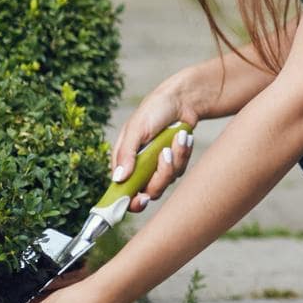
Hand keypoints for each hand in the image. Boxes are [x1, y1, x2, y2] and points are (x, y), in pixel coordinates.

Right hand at [111, 78, 200, 213]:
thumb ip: (127, 153)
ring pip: (168, 181)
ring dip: (175, 158)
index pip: (123, 192)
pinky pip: (181, 169)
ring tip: (178, 136)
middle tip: (166, 153)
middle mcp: (139, 169)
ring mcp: (157, 167)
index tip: (141, 199)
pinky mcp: (174, 164)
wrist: (182, 100)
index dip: (130, 201)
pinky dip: (184, 152)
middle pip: (150, 192)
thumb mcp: (137, 129)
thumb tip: (118, 179)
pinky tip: (183, 137)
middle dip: (161, 174)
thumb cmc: (154, 111)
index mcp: (124, 162)